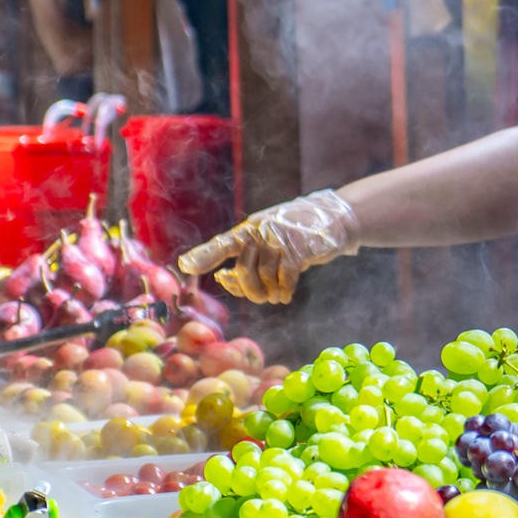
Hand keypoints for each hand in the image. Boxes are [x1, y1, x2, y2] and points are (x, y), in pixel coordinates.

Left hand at [178, 191, 361, 303]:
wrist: (333, 220)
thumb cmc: (294, 236)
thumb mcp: (267, 241)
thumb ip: (246, 258)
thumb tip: (224, 278)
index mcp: (249, 230)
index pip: (222, 244)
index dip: (204, 255)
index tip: (185, 265)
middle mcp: (260, 231)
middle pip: (243, 269)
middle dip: (248, 290)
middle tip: (260, 297)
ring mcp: (280, 238)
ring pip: (263, 276)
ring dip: (269, 293)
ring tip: (277, 296)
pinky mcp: (299, 248)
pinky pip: (284, 278)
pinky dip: (284, 291)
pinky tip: (286, 294)